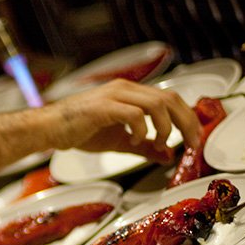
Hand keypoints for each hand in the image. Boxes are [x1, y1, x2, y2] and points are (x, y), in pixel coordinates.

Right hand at [46, 78, 200, 162]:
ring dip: (166, 127)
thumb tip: (167, 156)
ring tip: (161, 143)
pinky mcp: (103, 107)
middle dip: (186, 122)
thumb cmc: (79, 129)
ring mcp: (115, 96)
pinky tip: (135, 141)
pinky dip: (141, 130)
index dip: (187, 118)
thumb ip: (145, 147)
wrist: (49, 128)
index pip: (170, 99)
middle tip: (192, 143)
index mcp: (131, 94)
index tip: (195, 138)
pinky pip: (133, 115)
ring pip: (156, 104)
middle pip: (170, 99)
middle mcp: (126, 89)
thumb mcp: (120, 141)